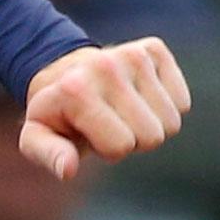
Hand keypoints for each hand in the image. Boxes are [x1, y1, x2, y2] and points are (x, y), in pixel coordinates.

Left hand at [20, 38, 190, 178]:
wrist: (63, 75)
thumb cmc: (56, 116)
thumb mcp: (37, 139)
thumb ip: (50, 156)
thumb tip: (68, 170)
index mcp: (75, 91)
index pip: (121, 146)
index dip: (109, 150)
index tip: (93, 134)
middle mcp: (106, 67)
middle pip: (152, 136)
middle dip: (133, 140)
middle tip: (110, 124)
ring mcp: (133, 55)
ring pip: (171, 121)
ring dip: (150, 125)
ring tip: (122, 112)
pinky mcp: (154, 49)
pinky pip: (182, 101)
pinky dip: (165, 106)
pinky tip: (138, 97)